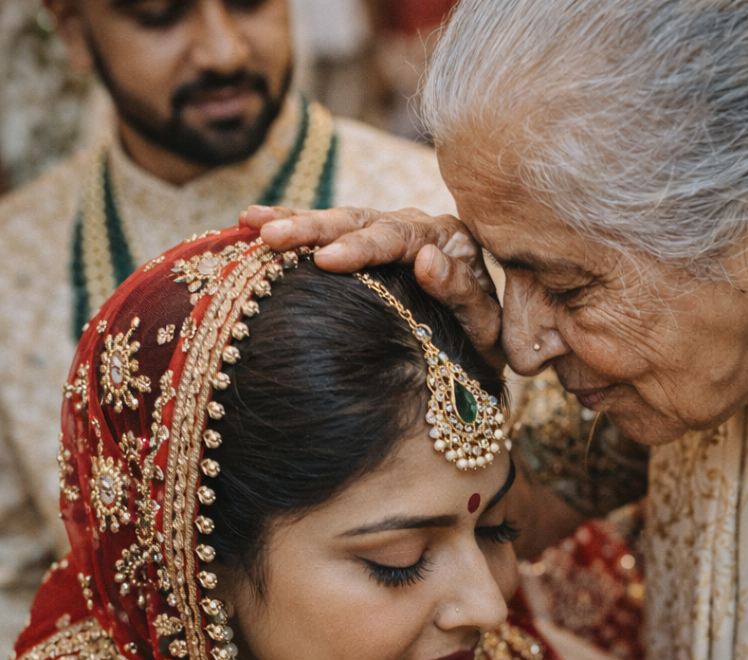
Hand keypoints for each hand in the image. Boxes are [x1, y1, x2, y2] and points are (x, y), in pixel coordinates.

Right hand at [241, 205, 503, 367]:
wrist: (484, 339)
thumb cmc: (483, 340)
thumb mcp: (484, 327)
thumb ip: (461, 292)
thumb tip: (426, 258)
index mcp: (448, 241)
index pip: (398, 239)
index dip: (360, 248)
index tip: (325, 259)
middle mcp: (417, 227)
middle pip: (360, 221)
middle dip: (314, 228)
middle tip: (274, 237)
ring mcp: (390, 230)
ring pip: (338, 219)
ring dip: (295, 220)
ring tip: (253, 223)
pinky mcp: (368, 241)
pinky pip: (326, 229)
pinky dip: (291, 223)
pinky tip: (252, 221)